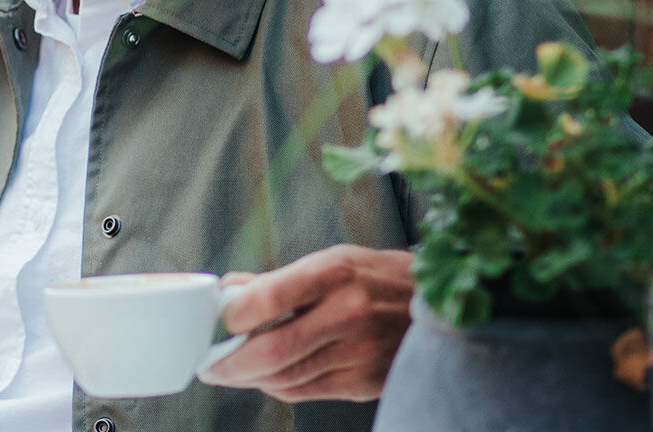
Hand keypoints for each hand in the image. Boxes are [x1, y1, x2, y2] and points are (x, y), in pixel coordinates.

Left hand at [197, 244, 413, 402]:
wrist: (443, 305)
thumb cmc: (380, 277)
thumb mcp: (332, 260)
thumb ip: (280, 280)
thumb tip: (230, 291)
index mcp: (334, 274)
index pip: (267, 299)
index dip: (232, 315)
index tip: (217, 320)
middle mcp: (348, 314)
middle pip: (271, 350)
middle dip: (229, 363)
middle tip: (208, 364)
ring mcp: (360, 352)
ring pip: (285, 378)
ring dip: (248, 378)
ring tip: (230, 371)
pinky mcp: (365, 382)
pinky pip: (305, 391)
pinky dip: (277, 386)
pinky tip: (266, 377)